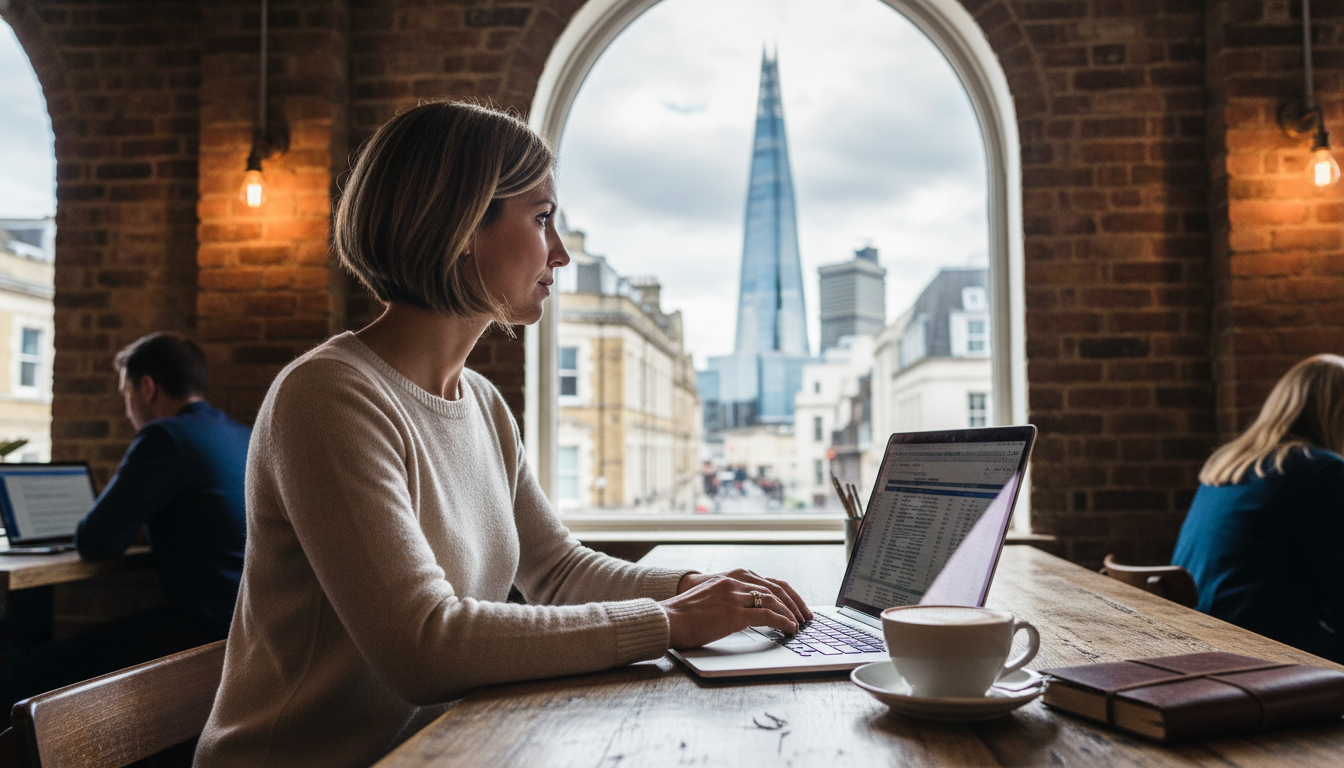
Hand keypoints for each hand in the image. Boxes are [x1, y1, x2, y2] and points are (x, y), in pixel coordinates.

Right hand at [662, 569, 812, 648]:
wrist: (667, 619)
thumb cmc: (685, 614)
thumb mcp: (710, 597)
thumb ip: (729, 598)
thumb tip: (747, 611)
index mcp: (731, 577)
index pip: (768, 581)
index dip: (787, 594)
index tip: (796, 605)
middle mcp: (735, 581)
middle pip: (776, 588)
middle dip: (795, 603)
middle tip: (806, 616)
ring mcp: (735, 596)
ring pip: (774, 600)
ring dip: (791, 613)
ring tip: (799, 624)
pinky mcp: (734, 613)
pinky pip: (767, 615)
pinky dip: (783, 621)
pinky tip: (789, 628)